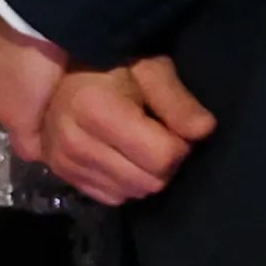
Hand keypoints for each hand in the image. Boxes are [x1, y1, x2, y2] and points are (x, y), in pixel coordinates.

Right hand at [37, 54, 215, 206]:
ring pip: (133, 193)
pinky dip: (123, 183)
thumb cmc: (112, 68)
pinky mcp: (63, 176)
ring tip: (138, 146)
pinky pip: (113, 197)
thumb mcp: (151, 70)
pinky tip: (120, 158)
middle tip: (157, 136)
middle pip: (150, 181)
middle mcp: (75, 142)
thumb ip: (177, 101)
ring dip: (144, 175)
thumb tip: (204, 130)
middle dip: (164, 163)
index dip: (180, 144)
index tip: (173, 126)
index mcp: (96, 109)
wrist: (60, 77)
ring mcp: (65, 163)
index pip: (161, 157)